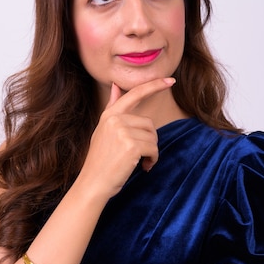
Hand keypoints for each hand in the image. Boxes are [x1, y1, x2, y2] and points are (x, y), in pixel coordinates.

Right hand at [80, 77, 174, 197]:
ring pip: (153, 137)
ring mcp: (123, 131)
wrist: (93, 183)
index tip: (170, 80)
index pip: (135, 94)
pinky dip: (152, 160)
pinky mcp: (131, 145)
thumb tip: (116, 86)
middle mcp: (115, 119)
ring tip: (138, 162)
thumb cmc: (100, 161)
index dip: (154, 86)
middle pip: (149, 123)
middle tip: (139, 155)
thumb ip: (112, 108)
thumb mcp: (103, 131)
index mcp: (109, 115)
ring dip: (151, 152)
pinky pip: (154, 148)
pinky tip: (143, 167)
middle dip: (148, 141)